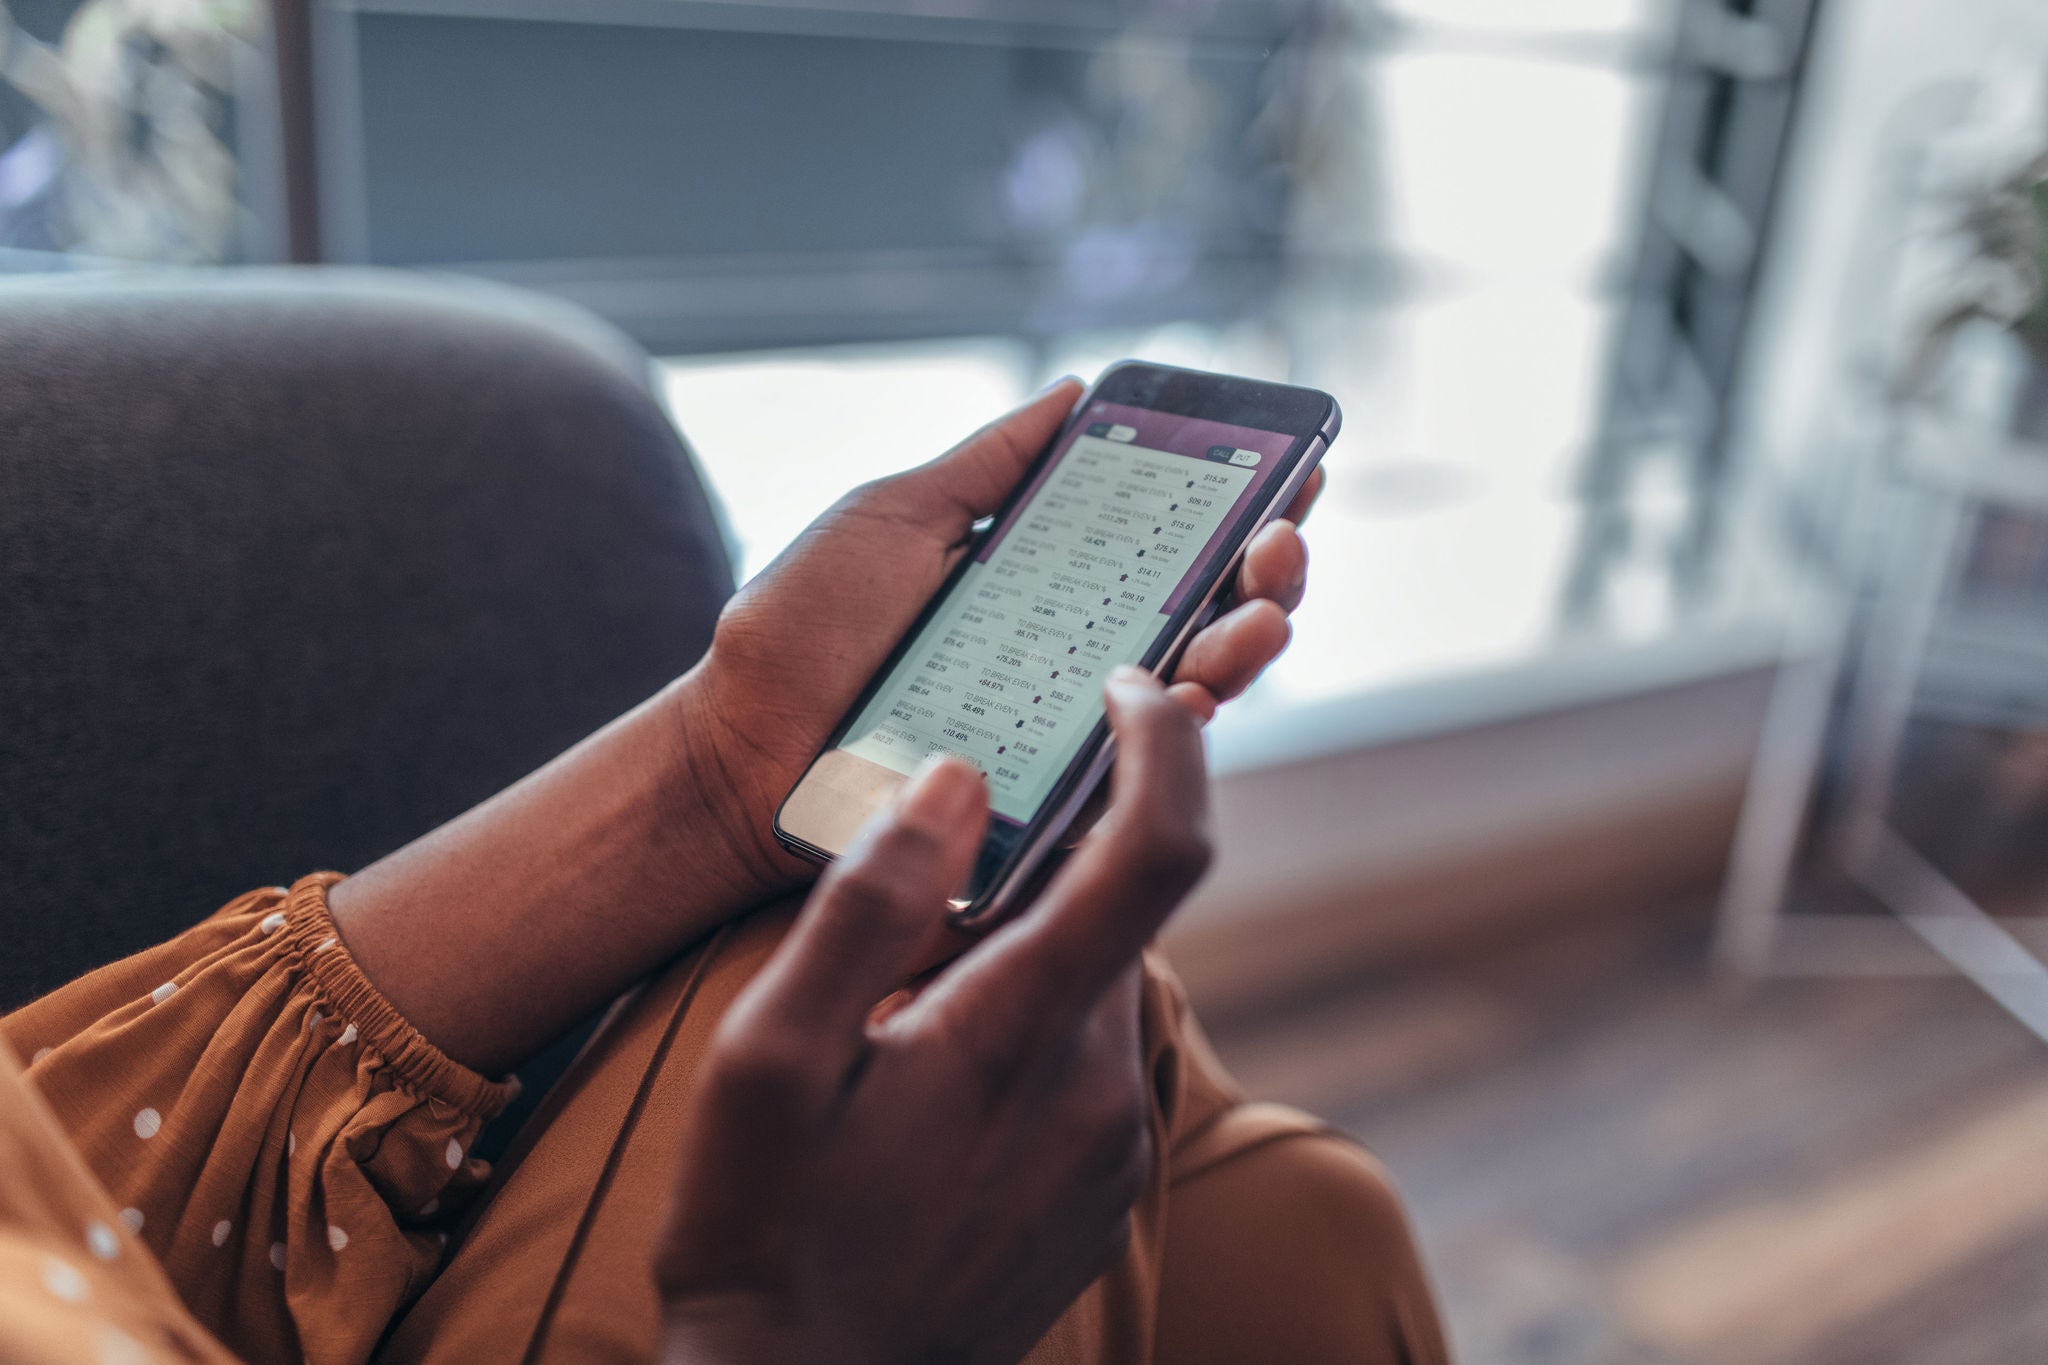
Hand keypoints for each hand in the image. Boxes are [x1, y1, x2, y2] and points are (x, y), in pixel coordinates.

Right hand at [657, 669, 1208, 1364]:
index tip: (1129, 691)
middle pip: (1125, 911)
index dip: (1166, 748)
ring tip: (913, 1000)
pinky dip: (1041, 1021)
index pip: (1160, 851)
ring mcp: (1112, 1147)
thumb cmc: (764, 1228)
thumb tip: (956, 781)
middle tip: (940, 869)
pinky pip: (1095, 1058)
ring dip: (1037, 948)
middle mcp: (1101, 1086)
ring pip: (1105, 982)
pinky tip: (940, 1076)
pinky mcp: (1103, 1189)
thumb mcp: (767, 1060)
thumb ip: (866, 908)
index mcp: (1022, 1032)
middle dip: (1057, 858)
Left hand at [679, 378, 1323, 906]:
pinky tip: (1196, 682)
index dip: (1241, 507)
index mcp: (1048, 587)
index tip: (1290, 466)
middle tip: (1281, 535)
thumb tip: (1076, 390)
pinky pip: (1137, 772)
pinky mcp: (1047, 803)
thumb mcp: (897, 517)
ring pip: (1196, 690)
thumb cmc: (799, 633)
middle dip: (1269, 569)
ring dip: (1251, 638)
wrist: (732, 750)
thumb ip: (989, 464)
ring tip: (1262, 603)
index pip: (1169, 544)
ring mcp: (1065, 733)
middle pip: (1207, 614)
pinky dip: (1180, 725)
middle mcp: (1074, 659)